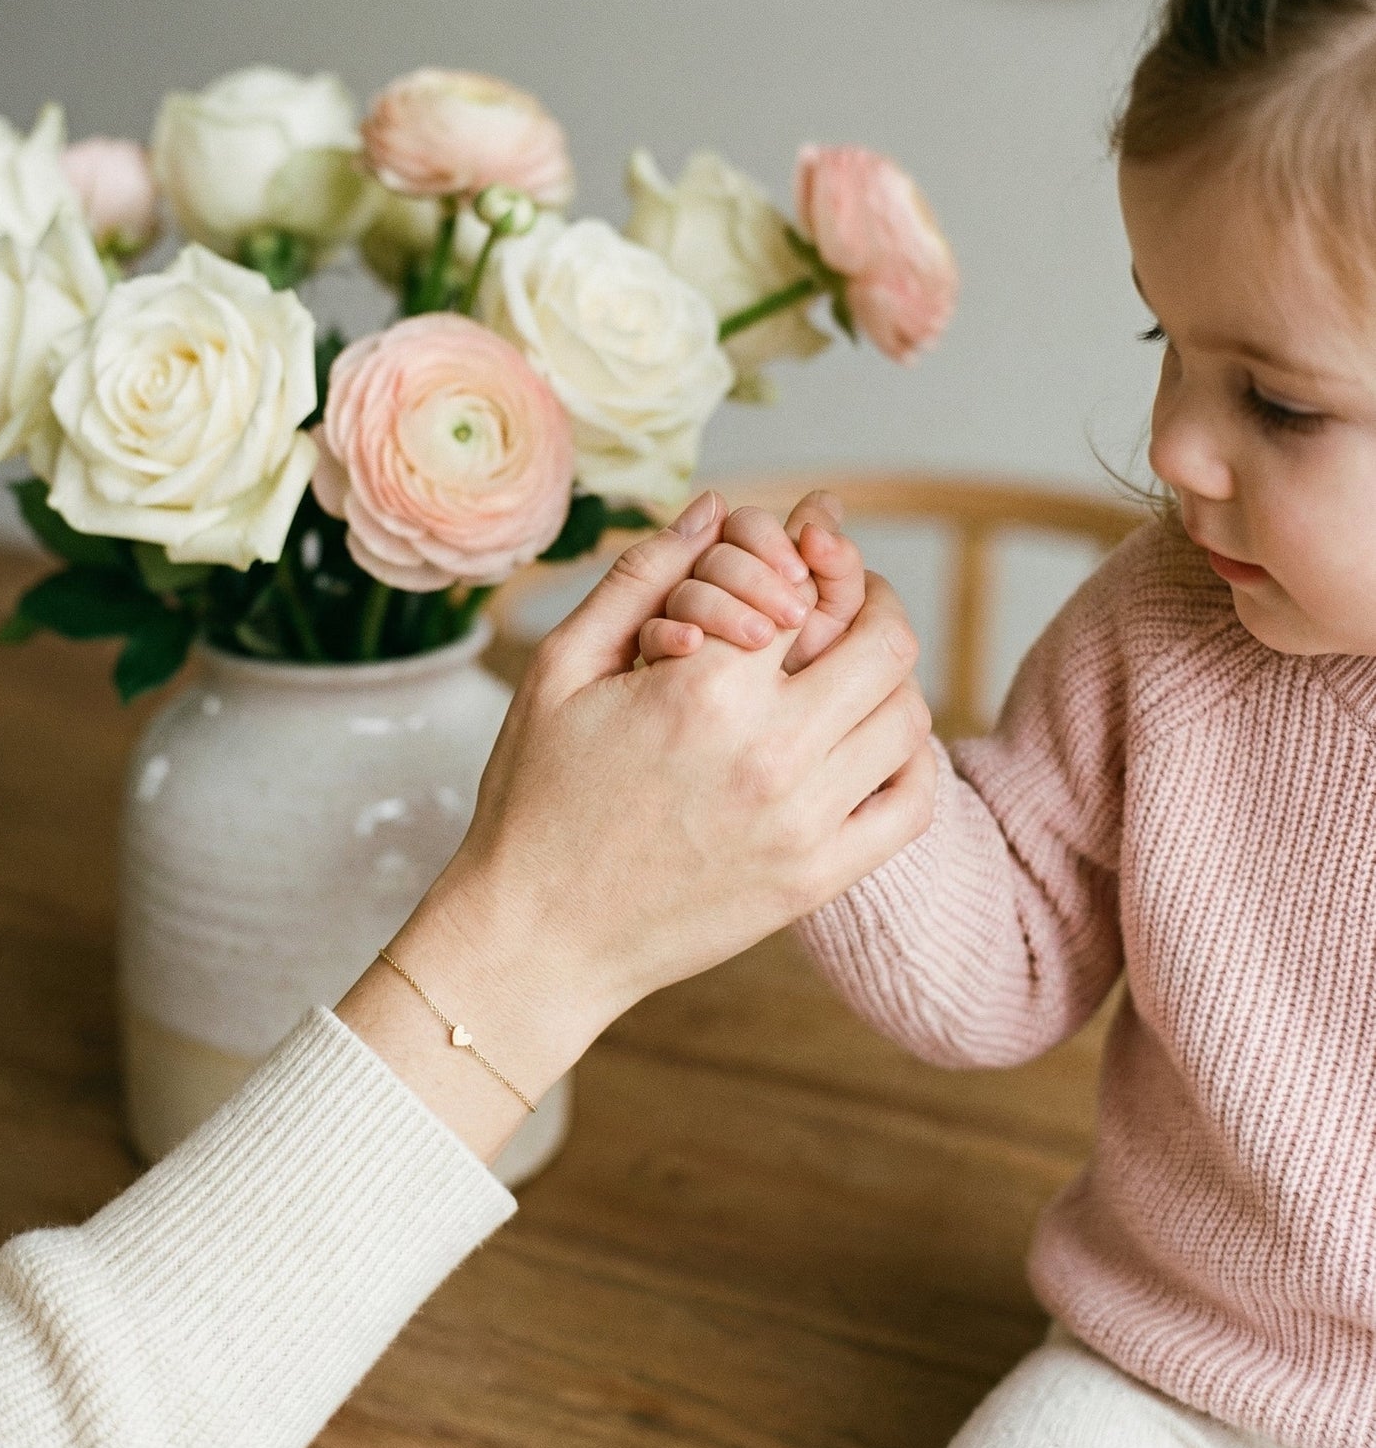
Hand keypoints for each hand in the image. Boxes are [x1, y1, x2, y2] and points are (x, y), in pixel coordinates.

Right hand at [338, 488, 933, 1159]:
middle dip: (867, 594)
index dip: (806, 544)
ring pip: (906, 713)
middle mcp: (769, 753)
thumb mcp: (559, 671)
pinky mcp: (818, 879)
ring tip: (842, 662)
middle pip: (881, 639)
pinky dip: (912, 756)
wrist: (537, 939)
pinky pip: (913, 802)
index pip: (803, 582)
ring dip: (885, 672)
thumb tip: (715, 508)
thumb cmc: (534, 802)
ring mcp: (804, 823)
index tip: (803, 533)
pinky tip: (871, 737)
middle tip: (837, 589)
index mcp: (700, 690)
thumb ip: (639, 577)